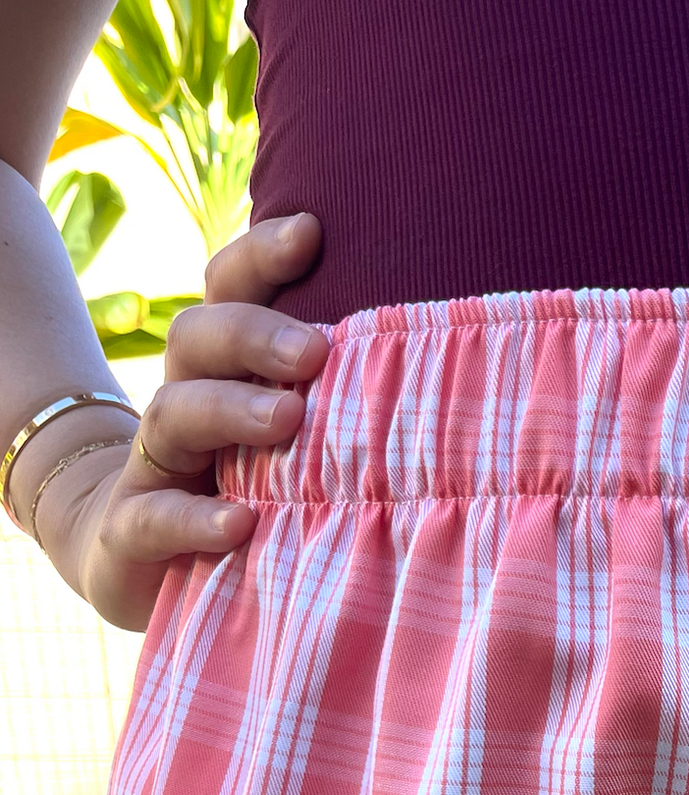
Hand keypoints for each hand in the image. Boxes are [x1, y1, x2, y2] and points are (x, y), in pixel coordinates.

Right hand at [34, 213, 328, 631]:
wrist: (144, 562)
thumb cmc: (251, 490)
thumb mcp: (297, 441)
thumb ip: (347, 398)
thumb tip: (450, 363)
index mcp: (225, 368)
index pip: (230, 289)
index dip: (260, 255)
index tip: (311, 231)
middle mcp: (186, 401)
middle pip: (198, 337)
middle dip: (253, 335)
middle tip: (315, 351)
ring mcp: (155, 464)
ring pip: (174, 413)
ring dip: (232, 412)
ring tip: (287, 421)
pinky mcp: (132, 529)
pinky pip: (152, 516)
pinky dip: (195, 518)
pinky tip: (241, 522)